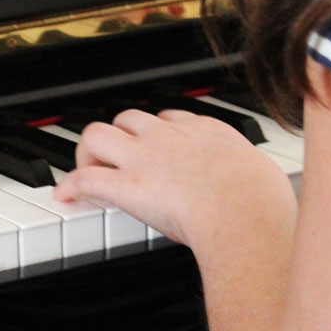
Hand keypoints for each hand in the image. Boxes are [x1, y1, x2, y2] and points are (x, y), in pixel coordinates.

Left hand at [53, 109, 295, 250]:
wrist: (245, 213)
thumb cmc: (263, 202)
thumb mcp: (265, 177)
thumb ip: (254, 179)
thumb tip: (265, 193)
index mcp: (206, 132)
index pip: (169, 119)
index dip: (155, 133)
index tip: (152, 148)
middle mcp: (169, 138)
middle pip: (128, 117)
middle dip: (118, 136)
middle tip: (115, 160)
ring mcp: (145, 159)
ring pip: (97, 134)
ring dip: (88, 152)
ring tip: (88, 170)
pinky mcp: (127, 185)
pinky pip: (86, 176)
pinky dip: (70, 184)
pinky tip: (65, 195)